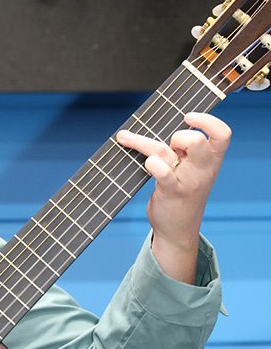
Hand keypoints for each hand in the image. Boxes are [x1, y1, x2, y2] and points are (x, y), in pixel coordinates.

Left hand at [115, 111, 230, 283]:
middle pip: (195, 140)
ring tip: (125, 137)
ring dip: (142, 142)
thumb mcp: (193, 170)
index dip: (208, 121)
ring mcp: (188, 182)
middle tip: (169, 146)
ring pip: (166, 152)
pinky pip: (162, 173)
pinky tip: (144, 162)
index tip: (188, 117)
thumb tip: (162, 123)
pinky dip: (151, 164)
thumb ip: (187, 150)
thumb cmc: (183, 193)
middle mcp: (203, 170)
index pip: (223, 135)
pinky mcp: (171, 192)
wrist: (178, 230)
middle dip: (178, 136)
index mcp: (212, 161)